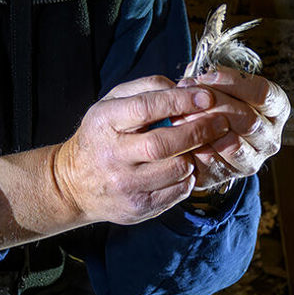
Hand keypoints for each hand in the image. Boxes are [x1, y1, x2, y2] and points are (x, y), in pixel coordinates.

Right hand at [52, 75, 232, 225]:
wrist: (74, 184)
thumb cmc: (101, 135)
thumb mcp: (112, 103)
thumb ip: (147, 89)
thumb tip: (185, 87)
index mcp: (104, 122)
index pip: (146, 108)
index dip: (180, 101)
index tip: (206, 96)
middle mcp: (112, 155)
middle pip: (164, 143)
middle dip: (198, 130)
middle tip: (220, 121)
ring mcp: (125, 185)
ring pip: (176, 169)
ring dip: (195, 155)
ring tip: (198, 145)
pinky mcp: (138, 207)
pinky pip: (177, 191)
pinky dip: (188, 177)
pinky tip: (184, 166)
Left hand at [177, 68, 289, 192]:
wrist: (205, 139)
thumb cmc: (214, 103)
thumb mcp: (218, 84)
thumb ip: (211, 77)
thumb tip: (193, 77)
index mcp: (276, 109)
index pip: (263, 93)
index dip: (233, 82)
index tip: (206, 76)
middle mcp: (270, 137)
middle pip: (248, 119)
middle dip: (215, 104)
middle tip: (188, 93)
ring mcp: (253, 160)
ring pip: (233, 144)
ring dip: (203, 126)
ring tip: (181, 112)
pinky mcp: (230, 176)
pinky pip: (213, 163)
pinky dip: (195, 146)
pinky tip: (180, 133)